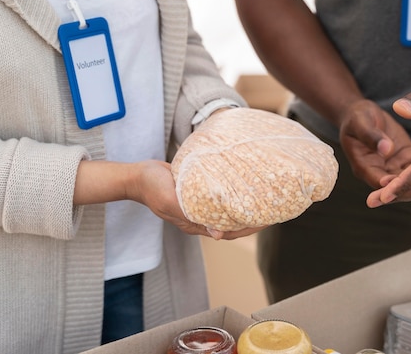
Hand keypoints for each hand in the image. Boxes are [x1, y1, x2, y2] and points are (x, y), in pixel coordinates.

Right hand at [129, 160, 263, 239]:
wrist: (137, 175)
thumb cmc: (152, 187)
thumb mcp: (170, 200)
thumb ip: (191, 216)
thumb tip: (218, 234)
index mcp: (194, 223)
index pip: (229, 232)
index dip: (249, 228)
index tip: (268, 221)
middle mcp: (198, 217)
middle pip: (231, 223)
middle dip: (252, 219)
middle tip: (273, 209)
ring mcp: (197, 205)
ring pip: (226, 210)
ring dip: (243, 206)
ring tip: (262, 199)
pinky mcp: (195, 192)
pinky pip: (218, 197)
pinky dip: (232, 194)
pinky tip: (242, 187)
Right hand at [339, 99, 410, 189]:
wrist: (362, 114)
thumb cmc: (357, 117)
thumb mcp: (360, 122)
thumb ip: (371, 136)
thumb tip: (386, 149)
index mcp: (363, 166)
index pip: (378, 181)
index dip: (393, 185)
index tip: (407, 180)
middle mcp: (379, 171)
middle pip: (396, 187)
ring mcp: (393, 166)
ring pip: (410, 180)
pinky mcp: (406, 158)